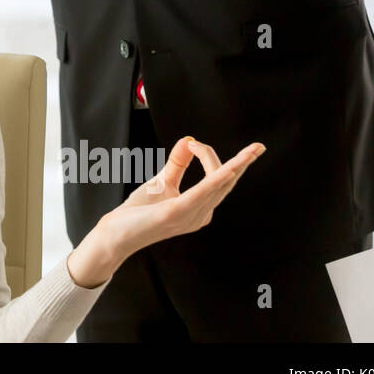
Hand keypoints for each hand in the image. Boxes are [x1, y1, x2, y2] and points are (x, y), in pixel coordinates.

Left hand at [106, 136, 264, 257]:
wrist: (115, 234)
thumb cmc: (138, 213)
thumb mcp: (162, 182)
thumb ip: (178, 163)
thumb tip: (189, 139)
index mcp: (200, 209)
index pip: (218, 180)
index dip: (209, 156)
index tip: (191, 143)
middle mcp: (201, 215)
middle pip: (224, 182)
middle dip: (243, 163)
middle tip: (257, 146)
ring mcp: (190, 216)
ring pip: (219, 185)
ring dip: (237, 166)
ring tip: (254, 151)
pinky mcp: (176, 213)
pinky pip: (201, 193)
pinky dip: (216, 179)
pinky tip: (229, 169)